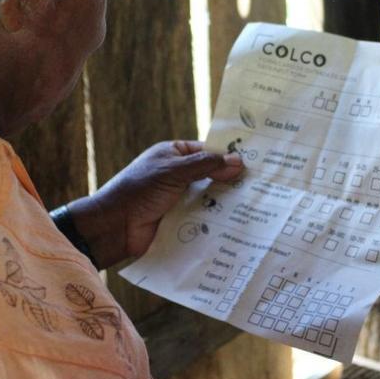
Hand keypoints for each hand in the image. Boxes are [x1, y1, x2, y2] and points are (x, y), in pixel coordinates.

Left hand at [64, 141, 243, 268]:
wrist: (114, 227)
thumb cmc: (138, 190)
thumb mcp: (173, 171)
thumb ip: (206, 166)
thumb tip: (238, 161)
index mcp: (174, 155)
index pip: (208, 152)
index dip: (230, 156)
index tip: (257, 162)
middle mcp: (179, 176)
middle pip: (213, 177)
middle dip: (233, 183)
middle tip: (265, 186)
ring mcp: (180, 200)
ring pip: (210, 199)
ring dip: (228, 204)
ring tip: (260, 207)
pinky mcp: (181, 222)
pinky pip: (203, 219)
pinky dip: (218, 222)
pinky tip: (240, 226)